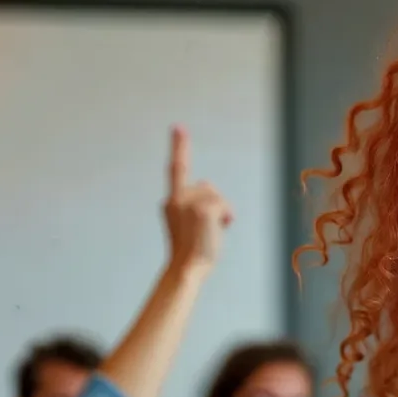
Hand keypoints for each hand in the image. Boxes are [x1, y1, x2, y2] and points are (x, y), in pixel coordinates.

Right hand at [164, 126, 233, 272]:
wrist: (187, 269)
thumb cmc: (192, 251)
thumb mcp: (190, 224)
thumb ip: (196, 205)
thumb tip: (213, 195)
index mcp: (171, 201)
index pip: (177, 168)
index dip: (179, 147)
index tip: (179, 127)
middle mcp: (176, 198)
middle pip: (208, 186)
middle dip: (215, 204)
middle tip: (206, 229)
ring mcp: (188, 202)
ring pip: (217, 196)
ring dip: (221, 213)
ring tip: (209, 232)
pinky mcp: (203, 209)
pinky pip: (224, 206)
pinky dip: (226, 218)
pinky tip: (218, 230)